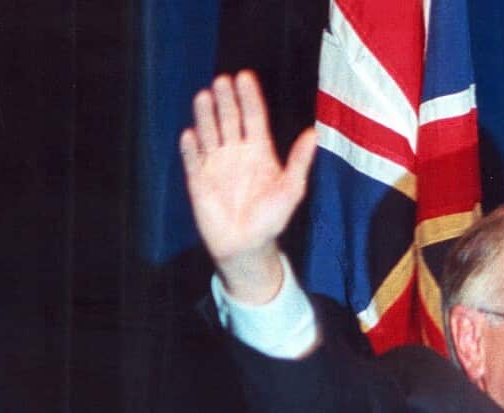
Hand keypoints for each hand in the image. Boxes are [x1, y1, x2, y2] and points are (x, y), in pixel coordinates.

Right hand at [179, 71, 316, 303]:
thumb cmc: (271, 218)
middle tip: (223, 80)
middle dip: (226, 100)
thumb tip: (313, 133)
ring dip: (206, 115)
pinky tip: (190, 134)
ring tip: (205, 96)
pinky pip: (193, 160)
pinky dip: (191, 148)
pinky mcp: (198, 181)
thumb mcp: (292, 189)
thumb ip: (299, 161)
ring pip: (209, 133)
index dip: (249, 98)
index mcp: (259, 151)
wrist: (248, 245)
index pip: (253, 117)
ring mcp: (215, 164)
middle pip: (229, 119)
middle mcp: (236, 152)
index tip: (244, 77)